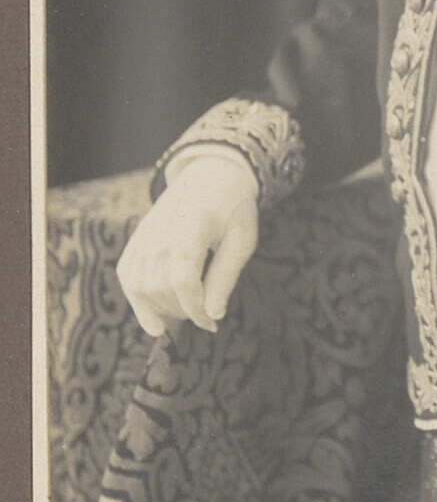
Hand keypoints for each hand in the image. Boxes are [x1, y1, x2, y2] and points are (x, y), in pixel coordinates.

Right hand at [117, 154, 259, 336]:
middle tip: (205, 314)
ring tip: (188, 310)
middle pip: (162, 288)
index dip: (195, 309)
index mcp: (192, 228)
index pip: (183, 280)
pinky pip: (128, 278)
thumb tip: (213, 314)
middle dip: (184, 311)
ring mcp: (144, 237)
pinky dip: (138, 303)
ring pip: (143, 288)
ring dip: (165, 310)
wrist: (209, 177)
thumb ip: (226, 276)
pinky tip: (155, 323)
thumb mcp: (242, 239)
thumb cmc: (231, 210)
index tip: (211, 323)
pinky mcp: (135, 242)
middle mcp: (161, 233)